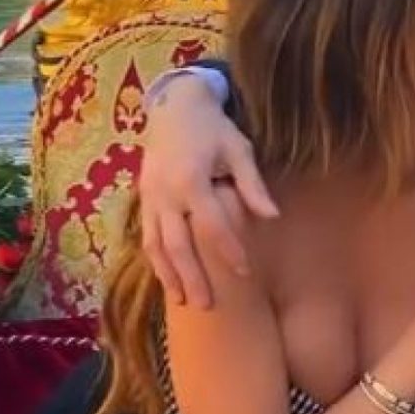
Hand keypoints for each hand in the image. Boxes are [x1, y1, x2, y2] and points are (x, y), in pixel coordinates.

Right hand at [139, 72, 278, 307]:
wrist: (173, 106)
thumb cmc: (213, 128)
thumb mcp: (238, 150)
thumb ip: (252, 185)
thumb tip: (272, 216)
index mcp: (191, 180)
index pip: (213, 225)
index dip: (229, 251)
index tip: (246, 274)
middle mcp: (165, 193)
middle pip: (178, 244)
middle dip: (193, 277)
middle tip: (208, 307)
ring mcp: (149, 197)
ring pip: (156, 244)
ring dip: (169, 275)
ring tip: (183, 302)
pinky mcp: (142, 198)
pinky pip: (146, 235)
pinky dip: (155, 260)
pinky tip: (166, 280)